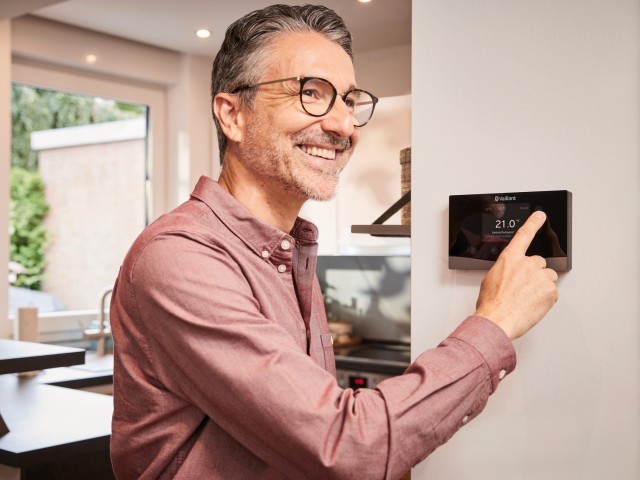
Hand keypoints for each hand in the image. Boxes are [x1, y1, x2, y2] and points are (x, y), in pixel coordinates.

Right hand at [475, 211, 558, 339]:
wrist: (498, 319)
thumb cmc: (492, 303)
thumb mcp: (491, 279)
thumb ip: (506, 270)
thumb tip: (511, 274)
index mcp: (510, 258)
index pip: (524, 235)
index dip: (533, 223)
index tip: (540, 216)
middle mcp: (527, 264)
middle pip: (539, 263)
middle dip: (534, 274)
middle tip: (524, 288)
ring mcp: (541, 276)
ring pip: (547, 278)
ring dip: (540, 286)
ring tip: (527, 298)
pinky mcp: (551, 290)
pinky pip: (552, 292)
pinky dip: (545, 299)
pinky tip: (532, 304)